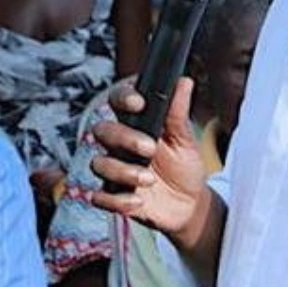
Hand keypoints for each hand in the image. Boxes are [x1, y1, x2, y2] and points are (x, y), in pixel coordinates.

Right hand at [87, 79, 207, 238]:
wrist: (189, 205)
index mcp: (136, 124)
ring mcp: (114, 169)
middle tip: (150, 149)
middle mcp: (120, 144)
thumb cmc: (185, 167)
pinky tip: (138, 201)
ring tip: (149, 180)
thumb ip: (178, 113)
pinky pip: (99, 197)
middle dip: (124, 138)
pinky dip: (117, 200)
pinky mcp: (113, 195)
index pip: (118, 101)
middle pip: (102, 130)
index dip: (123, 97)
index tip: (138, 103)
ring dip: (122, 171)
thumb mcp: (185, 140)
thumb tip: (183, 81)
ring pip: (98, 163)